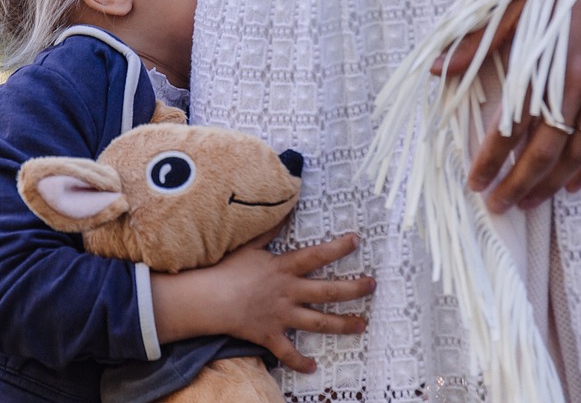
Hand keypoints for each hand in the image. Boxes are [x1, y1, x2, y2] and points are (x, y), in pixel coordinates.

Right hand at [151, 230, 374, 373]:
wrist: (208, 299)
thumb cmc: (227, 270)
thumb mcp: (249, 246)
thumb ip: (269, 232)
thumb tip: (284, 213)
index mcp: (284, 269)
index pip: (317, 255)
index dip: (338, 247)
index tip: (356, 240)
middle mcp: (288, 292)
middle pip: (328, 291)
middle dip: (354, 289)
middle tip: (372, 285)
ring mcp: (281, 316)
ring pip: (319, 323)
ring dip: (343, 325)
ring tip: (362, 325)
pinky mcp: (270, 335)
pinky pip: (288, 352)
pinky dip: (300, 362)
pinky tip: (313, 367)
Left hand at [431, 0, 580, 212]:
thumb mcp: (510, 0)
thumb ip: (475, 41)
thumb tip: (436, 68)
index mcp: (543, 66)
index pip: (511, 129)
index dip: (492, 160)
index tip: (474, 182)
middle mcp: (578, 85)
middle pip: (545, 152)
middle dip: (518, 183)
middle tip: (496, 206)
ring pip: (579, 153)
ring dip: (552, 183)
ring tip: (528, 202)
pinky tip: (575, 184)